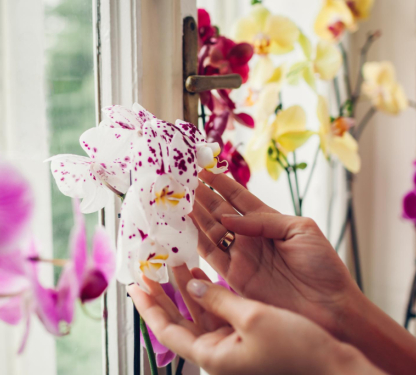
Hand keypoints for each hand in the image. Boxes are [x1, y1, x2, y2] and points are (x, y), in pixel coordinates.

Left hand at [129, 266, 381, 374]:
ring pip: (196, 311)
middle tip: (146, 272)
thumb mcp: (251, 318)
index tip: (134, 287)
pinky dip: (205, 290)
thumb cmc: (295, 347)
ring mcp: (228, 341)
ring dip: (183, 287)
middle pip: (177, 320)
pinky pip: (215, 309)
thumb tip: (192, 285)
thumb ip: (218, 299)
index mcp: (212, 355)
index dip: (148, 307)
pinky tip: (200, 272)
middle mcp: (216, 350)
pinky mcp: (242, 332)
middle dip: (161, 295)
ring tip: (173, 262)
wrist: (330, 361)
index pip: (167, 330)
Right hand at [192, 170, 358, 336]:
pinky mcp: (234, 276)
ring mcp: (241, 255)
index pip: (238, 197)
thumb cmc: (323, 266)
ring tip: (179, 198)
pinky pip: (210, 255)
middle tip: (183, 182)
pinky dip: (195, 241)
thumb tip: (227, 218)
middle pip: (220, 211)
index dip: (221, 183)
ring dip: (195, 215)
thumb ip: (263, 220)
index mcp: (268, 221)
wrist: (329, 307)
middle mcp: (250, 236)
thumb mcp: (300, 230)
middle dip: (202, 196)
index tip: (203, 169)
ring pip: (210, 230)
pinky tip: (184, 225)